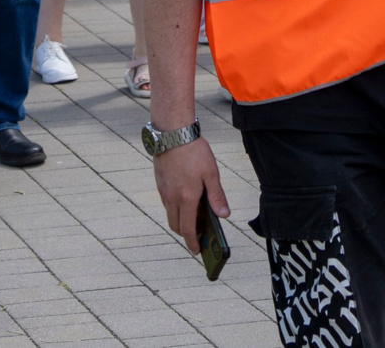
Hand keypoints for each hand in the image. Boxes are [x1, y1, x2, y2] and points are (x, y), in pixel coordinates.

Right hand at [153, 137, 228, 252]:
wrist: (172, 132)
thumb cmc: (194, 151)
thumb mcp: (211, 173)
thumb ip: (217, 196)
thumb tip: (224, 215)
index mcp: (186, 198)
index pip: (187, 229)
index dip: (192, 242)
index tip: (197, 251)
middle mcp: (172, 198)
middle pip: (176, 225)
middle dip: (186, 234)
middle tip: (199, 234)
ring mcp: (164, 191)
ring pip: (170, 214)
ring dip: (180, 221)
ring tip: (195, 217)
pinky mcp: (160, 183)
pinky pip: (167, 203)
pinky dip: (175, 208)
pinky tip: (186, 200)